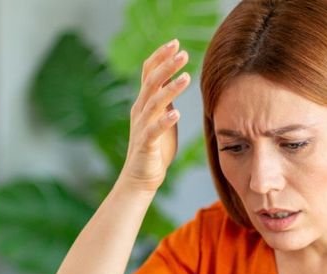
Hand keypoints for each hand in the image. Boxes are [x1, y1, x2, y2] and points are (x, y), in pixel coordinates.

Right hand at [118, 39, 189, 192]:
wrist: (140, 177)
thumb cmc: (154, 148)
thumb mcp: (162, 118)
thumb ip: (166, 100)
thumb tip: (175, 80)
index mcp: (144, 103)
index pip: (148, 73)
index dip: (160, 57)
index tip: (175, 43)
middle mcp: (140, 111)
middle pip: (151, 82)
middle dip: (166, 66)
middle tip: (183, 53)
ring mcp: (142, 127)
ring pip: (154, 103)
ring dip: (170, 89)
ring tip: (187, 77)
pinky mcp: (146, 144)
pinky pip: (154, 130)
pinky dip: (165, 121)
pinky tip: (177, 113)